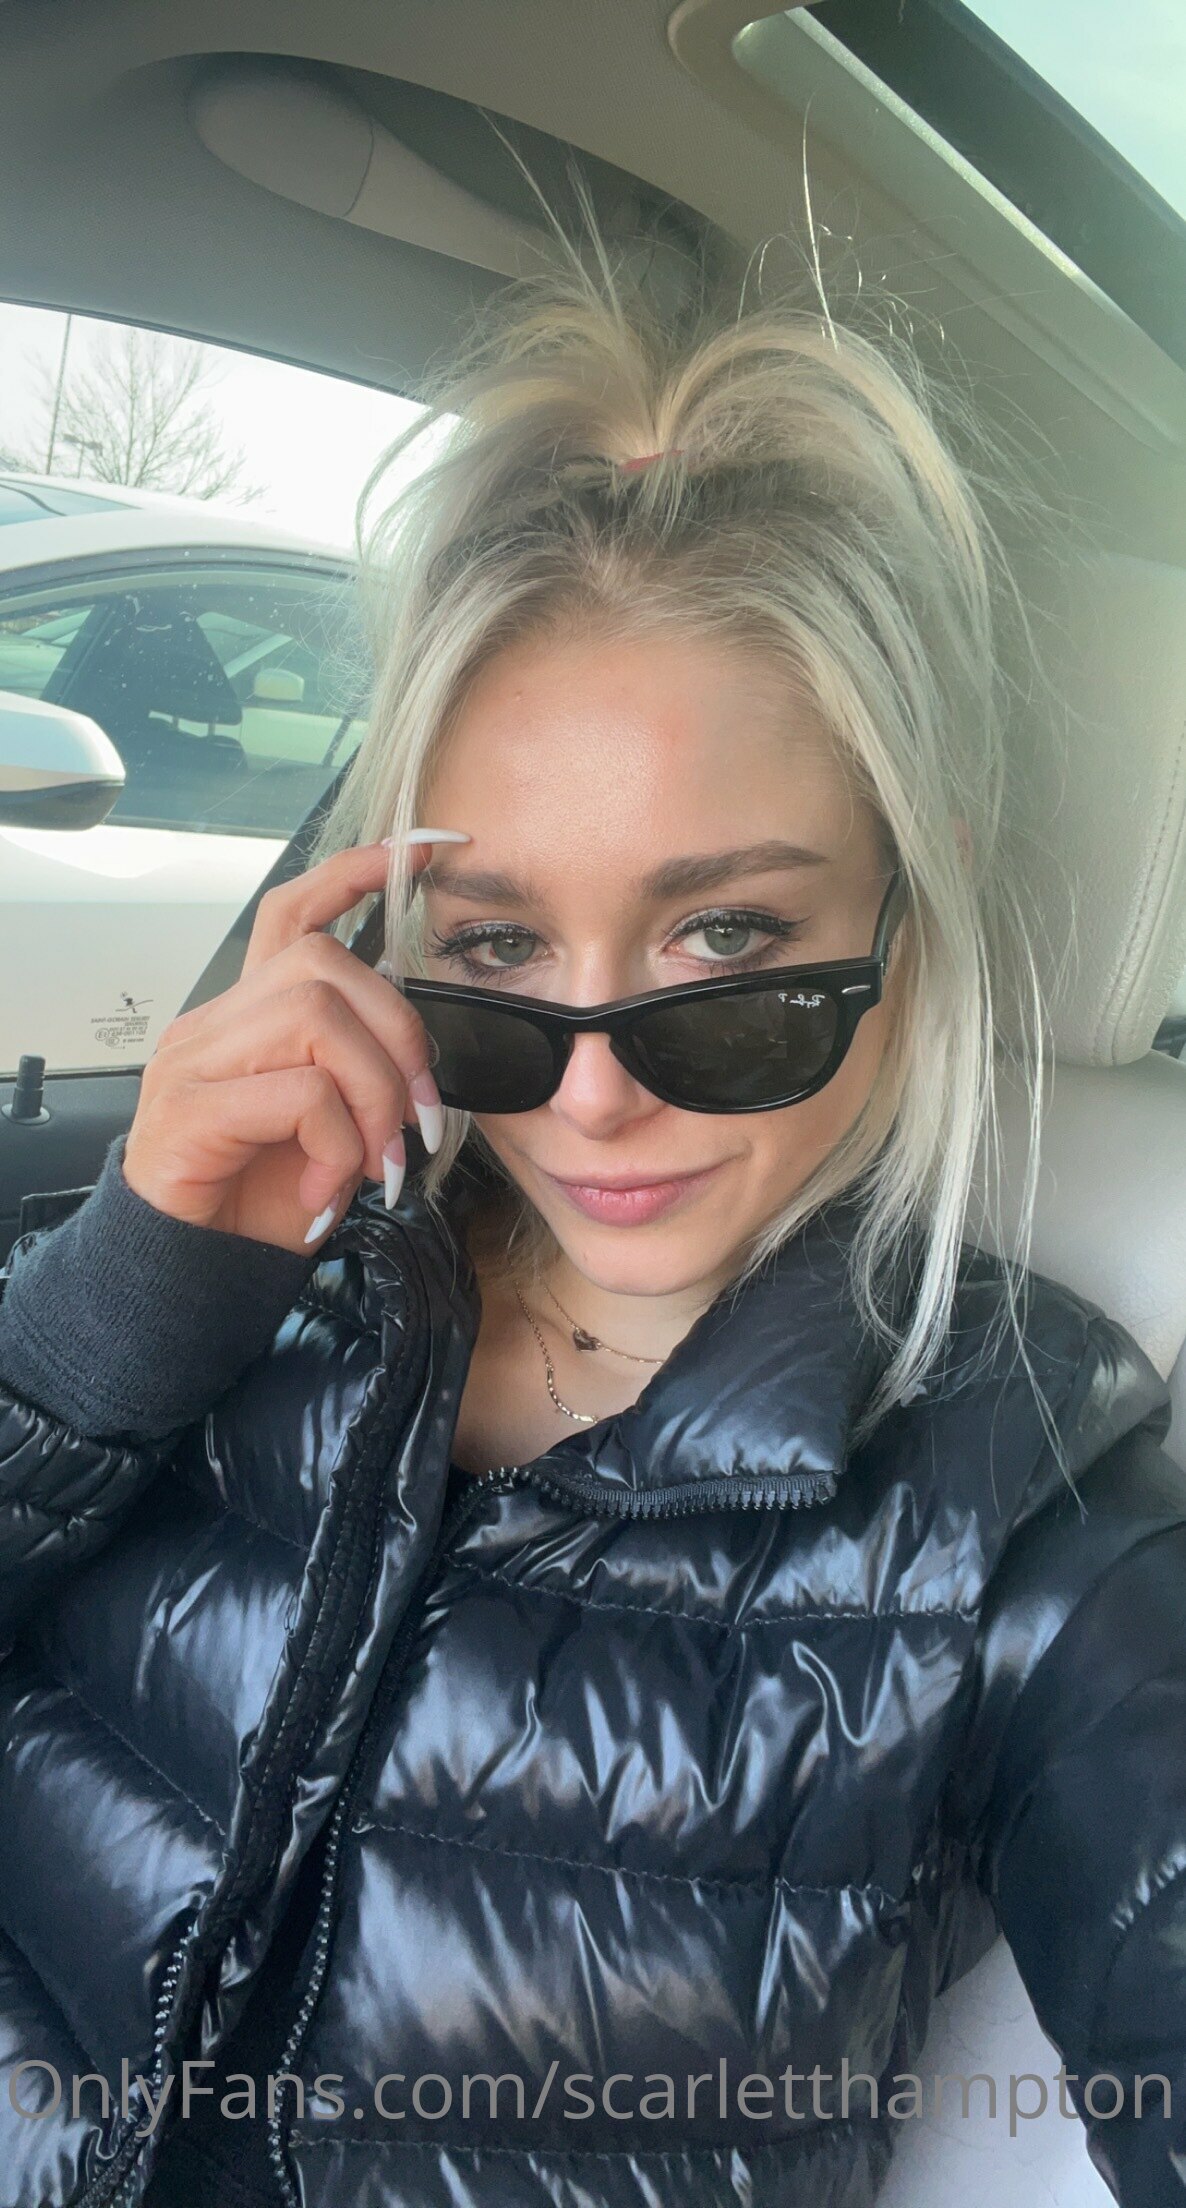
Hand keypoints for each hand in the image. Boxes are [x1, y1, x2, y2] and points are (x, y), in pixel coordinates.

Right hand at [121, 837, 452, 1253]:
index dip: (355, 874)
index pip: (294, 915)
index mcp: (248, 1017)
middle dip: (398, 1039)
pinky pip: (300, 1094)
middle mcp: (214, 1023)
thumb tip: (422, 1062)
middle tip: (417, 1122)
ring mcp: (194, 1060)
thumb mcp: (331, 1126)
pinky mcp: (190, 1109)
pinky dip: (338, 1143)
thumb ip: (358, 1075)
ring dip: (373, 1094)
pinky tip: (331, 1188)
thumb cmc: (263, 1201)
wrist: (192, 1275)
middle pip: (325, 966)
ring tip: (375, 1161)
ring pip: (318, 1018)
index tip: (425, 850)